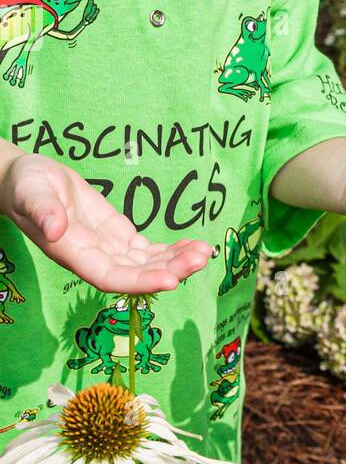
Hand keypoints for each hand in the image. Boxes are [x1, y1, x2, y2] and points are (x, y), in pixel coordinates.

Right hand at [0, 150, 212, 292]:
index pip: (110, 278)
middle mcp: (94, 258)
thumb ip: (42, 211)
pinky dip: (171, 250)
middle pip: (136, 274)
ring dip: (176, 261)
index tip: (171, 280)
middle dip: (170, 269)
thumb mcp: (30, 193)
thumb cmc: (24, 186)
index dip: (140, 282)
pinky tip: (193, 246)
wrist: (25, 180)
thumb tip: (55, 229)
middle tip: (200, 258)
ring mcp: (108, 248)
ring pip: (147, 264)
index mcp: (72, 253)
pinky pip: (148, 251)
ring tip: (204, 251)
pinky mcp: (117, 236)